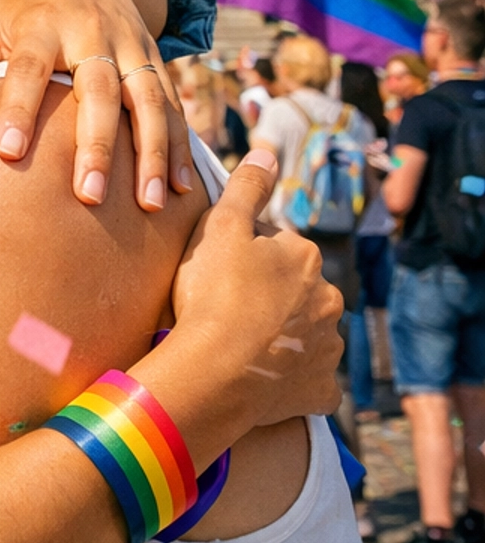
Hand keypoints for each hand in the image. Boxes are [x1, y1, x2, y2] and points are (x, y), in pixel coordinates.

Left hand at [0, 0, 193, 210]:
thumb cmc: (22, 4)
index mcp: (43, 25)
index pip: (30, 69)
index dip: (20, 109)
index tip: (8, 153)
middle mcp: (93, 34)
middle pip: (99, 90)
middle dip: (97, 144)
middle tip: (87, 196)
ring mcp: (131, 46)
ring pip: (148, 100)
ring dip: (153, 152)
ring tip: (150, 202)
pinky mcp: (156, 59)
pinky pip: (173, 104)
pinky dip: (181, 146)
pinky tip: (183, 190)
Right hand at [168, 150, 343, 426]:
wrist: (215, 372)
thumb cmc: (213, 294)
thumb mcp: (220, 226)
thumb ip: (246, 186)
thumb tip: (267, 153)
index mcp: (306, 256)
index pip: (276, 248)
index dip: (244, 259)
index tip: (218, 274)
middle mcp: (329, 298)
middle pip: (296, 291)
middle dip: (272, 297)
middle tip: (228, 310)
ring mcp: (329, 347)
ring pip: (307, 334)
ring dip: (284, 337)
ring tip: (242, 346)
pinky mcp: (322, 389)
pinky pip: (311, 381)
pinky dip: (294, 379)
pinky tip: (268, 379)